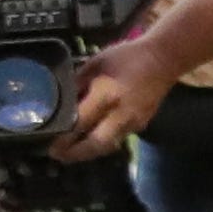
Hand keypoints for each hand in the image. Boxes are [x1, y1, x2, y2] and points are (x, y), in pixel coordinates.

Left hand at [48, 29, 178, 165]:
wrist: (163, 59)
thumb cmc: (126, 57)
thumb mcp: (95, 64)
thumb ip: (77, 83)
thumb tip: (60, 100)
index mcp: (106, 95)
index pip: (80, 122)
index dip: (63, 136)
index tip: (49, 142)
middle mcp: (120, 114)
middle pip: (95, 144)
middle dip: (74, 154)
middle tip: (57, 155)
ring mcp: (133, 123)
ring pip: (107, 146)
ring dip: (88, 152)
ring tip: (70, 151)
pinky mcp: (141, 125)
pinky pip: (117, 139)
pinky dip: (102, 143)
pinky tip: (90, 139)